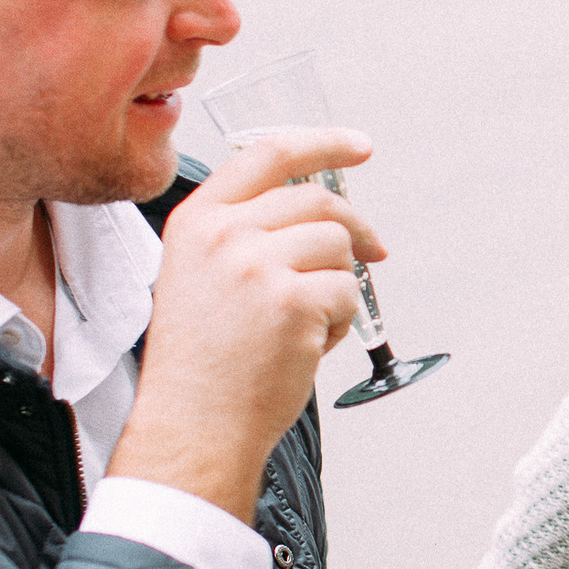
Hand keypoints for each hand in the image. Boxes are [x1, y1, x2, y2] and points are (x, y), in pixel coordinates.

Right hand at [110, 127, 385, 521]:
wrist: (194, 425)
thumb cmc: (202, 363)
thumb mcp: (197, 275)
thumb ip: (241, 233)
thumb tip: (316, 211)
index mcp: (198, 221)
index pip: (268, 154)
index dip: (321, 143)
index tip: (358, 146)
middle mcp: (224, 234)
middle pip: (318, 200)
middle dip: (356, 227)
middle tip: (374, 251)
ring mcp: (258, 265)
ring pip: (339, 246)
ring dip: (340, 284)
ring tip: (309, 321)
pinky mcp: (294, 300)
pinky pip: (348, 292)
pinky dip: (342, 322)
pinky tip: (309, 345)